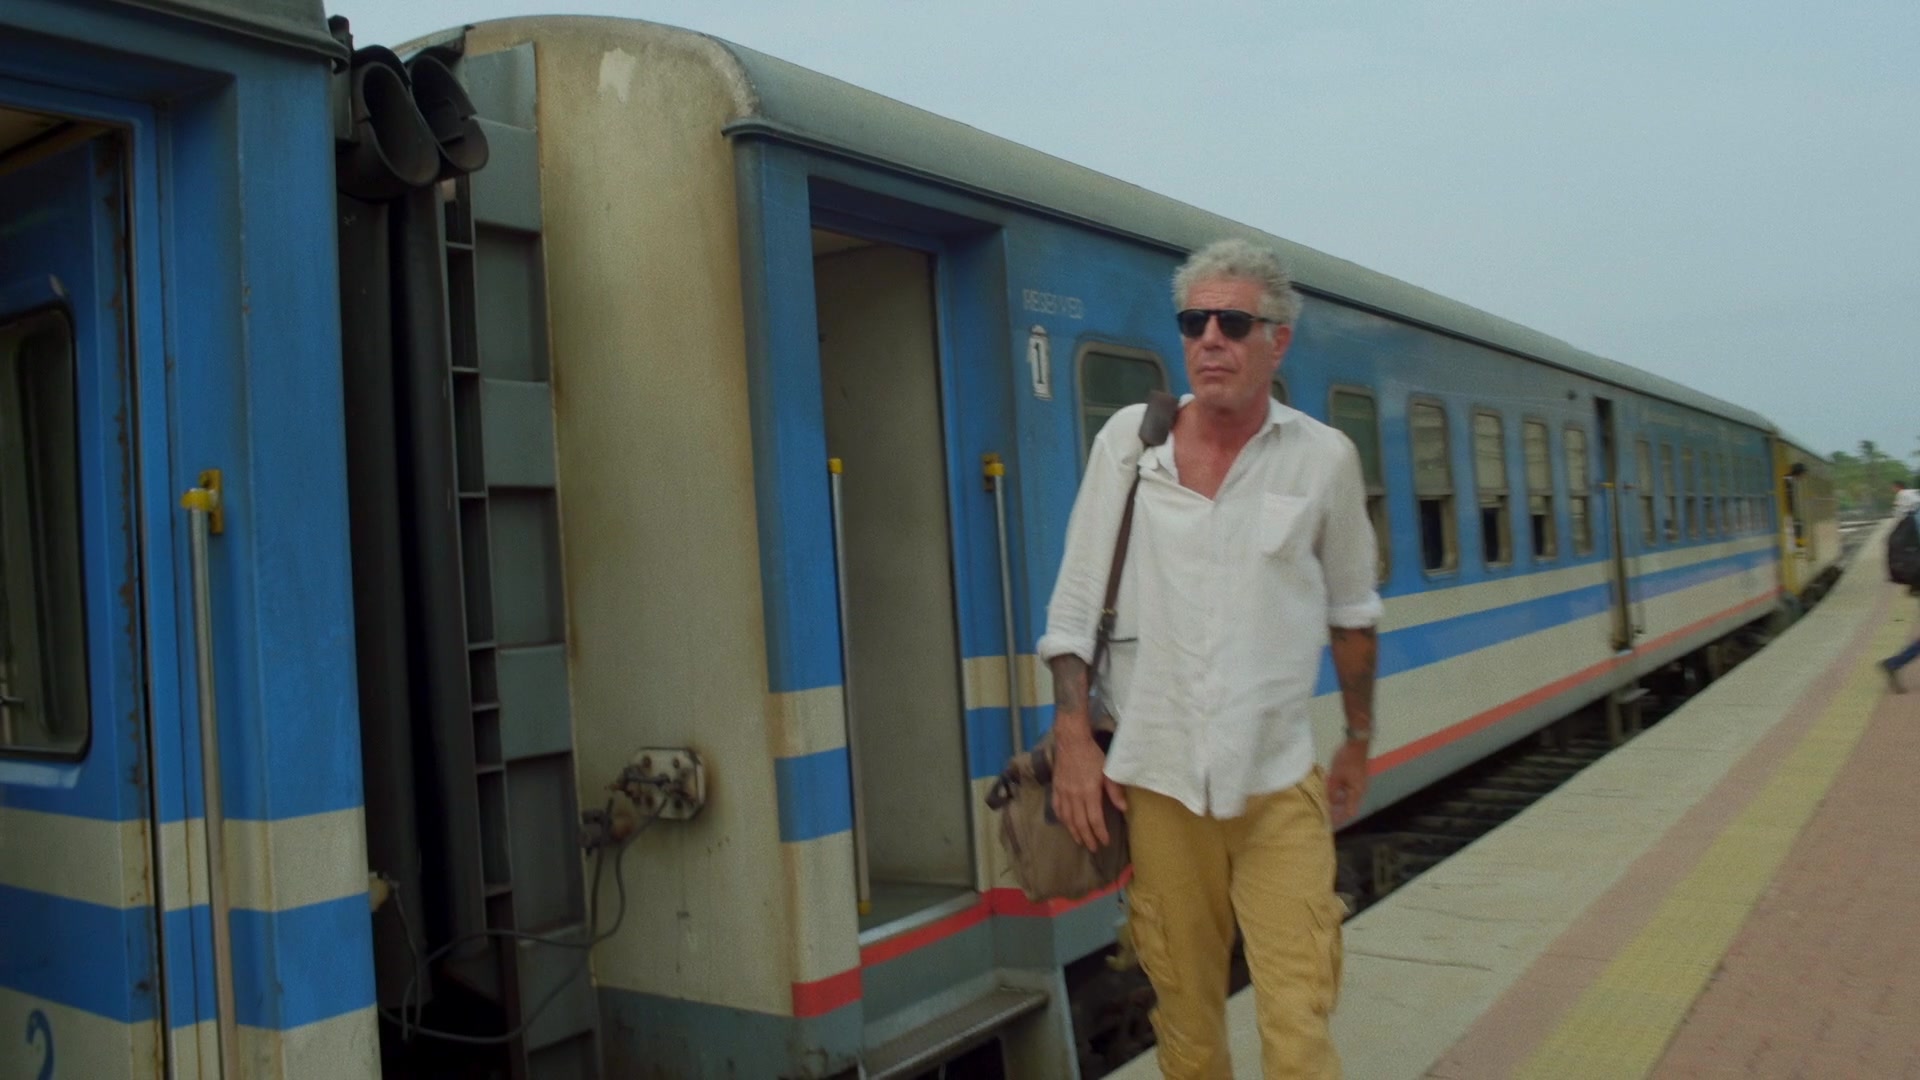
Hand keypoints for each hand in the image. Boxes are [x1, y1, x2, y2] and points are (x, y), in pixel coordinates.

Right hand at [1050, 724, 1128, 851]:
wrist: (1071, 741)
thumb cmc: (1093, 754)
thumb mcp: (1108, 771)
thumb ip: (1115, 791)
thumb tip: (1124, 808)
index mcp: (1089, 792)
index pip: (1094, 819)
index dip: (1100, 833)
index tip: (1105, 842)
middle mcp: (1074, 796)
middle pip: (1080, 823)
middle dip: (1087, 838)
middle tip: (1093, 848)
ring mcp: (1063, 793)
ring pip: (1067, 818)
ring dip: (1074, 832)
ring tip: (1080, 841)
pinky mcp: (1056, 788)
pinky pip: (1057, 808)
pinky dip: (1061, 819)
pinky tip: (1065, 823)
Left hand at [1326, 739, 1369, 827]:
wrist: (1357, 743)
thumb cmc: (1347, 760)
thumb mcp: (1336, 776)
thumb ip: (1332, 791)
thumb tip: (1330, 802)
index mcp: (1357, 792)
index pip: (1349, 812)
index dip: (1340, 819)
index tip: (1330, 823)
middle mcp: (1360, 790)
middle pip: (1350, 806)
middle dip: (1338, 811)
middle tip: (1326, 813)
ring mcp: (1360, 783)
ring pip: (1348, 797)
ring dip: (1338, 801)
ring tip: (1326, 802)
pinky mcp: (1357, 777)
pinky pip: (1349, 789)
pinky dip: (1340, 792)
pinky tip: (1331, 789)